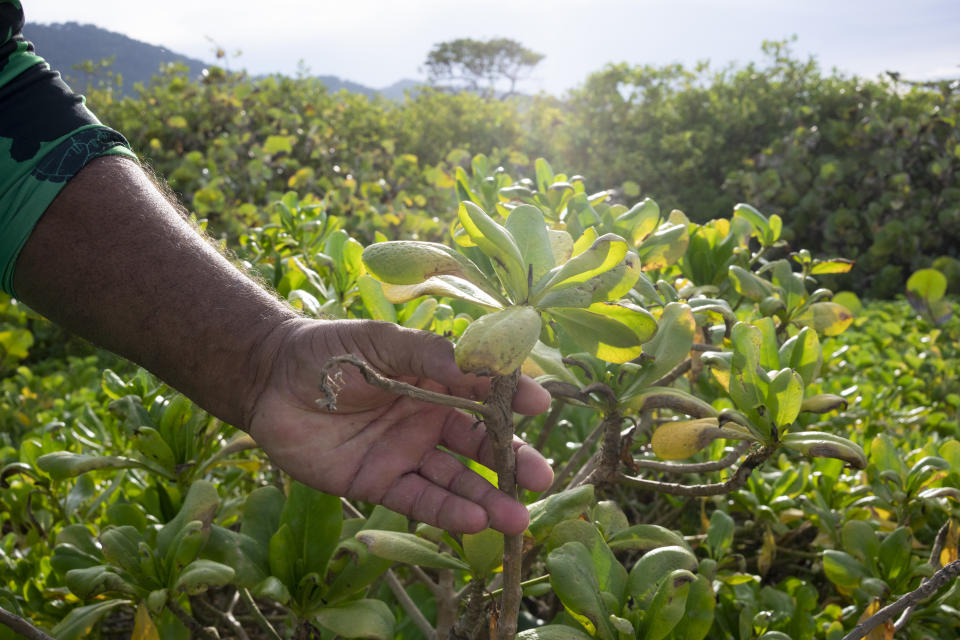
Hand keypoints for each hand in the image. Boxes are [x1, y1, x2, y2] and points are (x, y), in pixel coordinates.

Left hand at [245, 318, 553, 533]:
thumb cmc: (329, 351)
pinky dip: (446, 511)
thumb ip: (431, 354)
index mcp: (436, 380)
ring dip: (486, 499)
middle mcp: (428, 419)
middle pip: (478, 445)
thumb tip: (485, 366)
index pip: (484, 393)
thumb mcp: (383, 341)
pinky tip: (474, 521)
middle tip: (541, 479)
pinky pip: (417, 499)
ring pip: (454, 480)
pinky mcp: (378, 482)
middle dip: (511, 462)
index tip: (540, 406)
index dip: (513, 399)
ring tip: (516, 518)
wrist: (270, 379)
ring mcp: (405, 453)